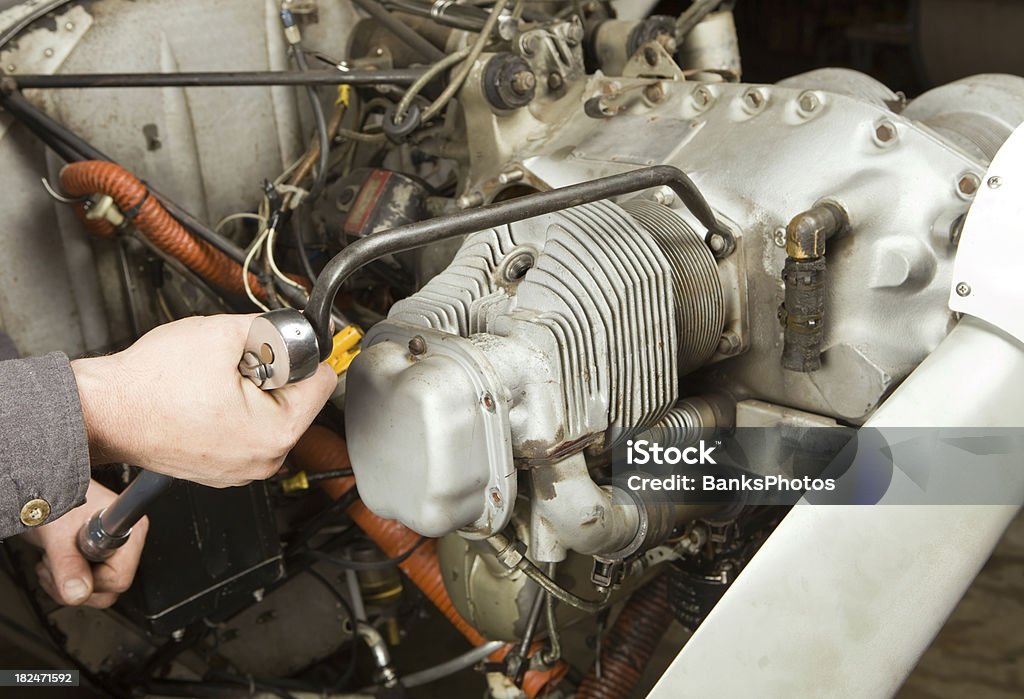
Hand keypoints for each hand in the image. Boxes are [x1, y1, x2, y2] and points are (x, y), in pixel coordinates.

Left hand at [21, 480, 147, 607]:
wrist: (36, 496)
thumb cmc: (49, 501)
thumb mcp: (57, 533)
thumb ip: (68, 564)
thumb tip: (78, 593)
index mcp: (128, 529)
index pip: (119, 577)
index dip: (90, 578)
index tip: (72, 561)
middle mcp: (125, 540)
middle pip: (109, 587)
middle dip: (75, 583)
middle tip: (56, 565)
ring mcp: (112, 550)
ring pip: (96, 590)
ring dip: (65, 583)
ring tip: (52, 560)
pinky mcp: (97, 557)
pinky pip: (86, 585)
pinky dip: (63, 580)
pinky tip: (55, 562)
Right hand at [71, 314, 336, 486]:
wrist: (103, 411)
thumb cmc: (150, 386)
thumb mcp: (223, 333)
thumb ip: (271, 329)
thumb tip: (293, 330)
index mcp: (276, 433)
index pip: (323, 383)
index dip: (302, 355)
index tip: (278, 347)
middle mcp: (264, 461)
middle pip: (296, 400)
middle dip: (272, 374)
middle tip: (233, 364)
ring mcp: (241, 470)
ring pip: (270, 415)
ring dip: (252, 391)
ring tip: (214, 382)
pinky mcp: (220, 468)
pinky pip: (244, 431)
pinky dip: (233, 410)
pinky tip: (204, 398)